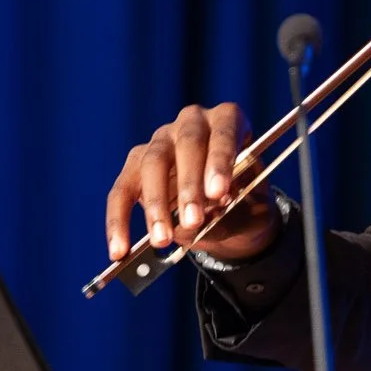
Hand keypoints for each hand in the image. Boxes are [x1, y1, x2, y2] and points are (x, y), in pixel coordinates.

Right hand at [105, 103, 282, 262]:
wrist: (232, 213)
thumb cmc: (247, 203)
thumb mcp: (251, 211)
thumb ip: (228, 215)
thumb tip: (190, 225)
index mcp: (229, 121)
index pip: (224, 131)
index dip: (220, 160)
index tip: (219, 192)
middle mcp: (192, 123)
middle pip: (186, 144)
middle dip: (189, 185)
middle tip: (194, 221)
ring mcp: (160, 142)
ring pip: (151, 165)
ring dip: (156, 205)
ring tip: (163, 240)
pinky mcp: (135, 166)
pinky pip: (122, 191)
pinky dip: (119, 222)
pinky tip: (120, 249)